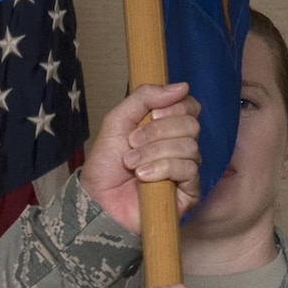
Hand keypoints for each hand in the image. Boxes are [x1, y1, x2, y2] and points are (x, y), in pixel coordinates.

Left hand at [80, 82, 202, 231]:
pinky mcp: (189, 192)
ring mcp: (186, 170)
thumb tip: (182, 86)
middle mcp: (180, 147)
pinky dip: (162, 168)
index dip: (174, 107)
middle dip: (158, 131)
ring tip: (132, 163)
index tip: (152, 115)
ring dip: (154, 152)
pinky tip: (143, 176)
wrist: (97, 200)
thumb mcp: (118, 120)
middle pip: (191, 125)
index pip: (190, 107)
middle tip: (133, 142)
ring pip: (189, 147)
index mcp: (166, 128)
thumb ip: (144, 98)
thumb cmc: (106, 165)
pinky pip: (188, 169)